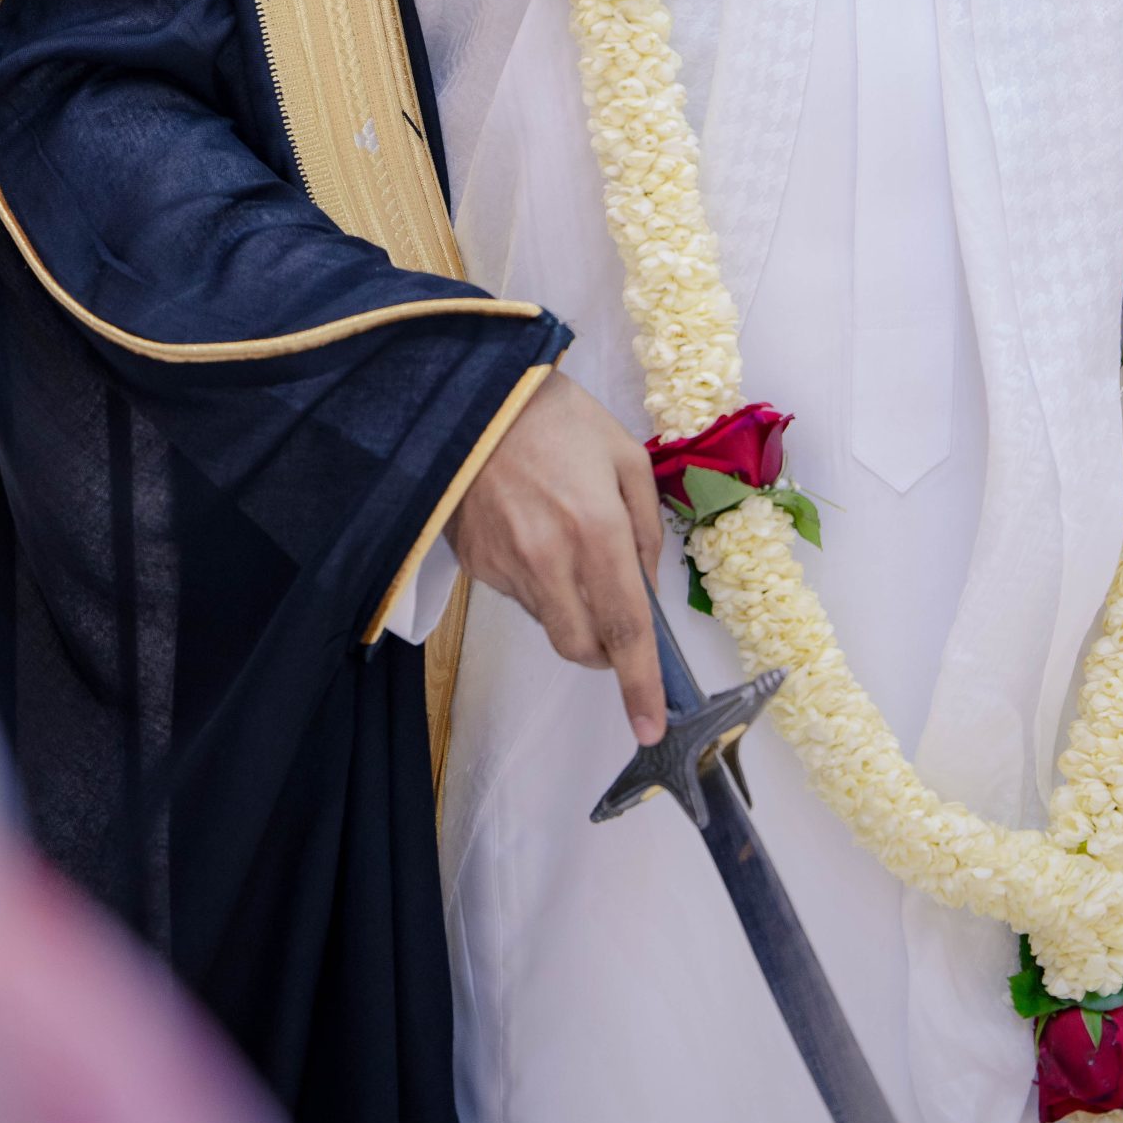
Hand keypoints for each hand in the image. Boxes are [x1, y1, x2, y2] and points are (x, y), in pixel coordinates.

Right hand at [448, 372, 666, 743]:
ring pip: (550, 624)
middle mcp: (550, 560)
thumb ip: (645, 527)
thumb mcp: (624, 455)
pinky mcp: (476, 566)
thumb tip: (647, 585)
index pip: (626, 629)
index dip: (641, 684)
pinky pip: (519, 597)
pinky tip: (535, 533)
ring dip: (572, 608)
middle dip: (608, 652)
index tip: (651, 725)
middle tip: (619, 617)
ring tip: (568, 542)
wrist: (471, 396)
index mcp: (596, 530)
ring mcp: (507, 567)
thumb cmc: (557, 417)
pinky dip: (539, 583)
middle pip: (583, 648)